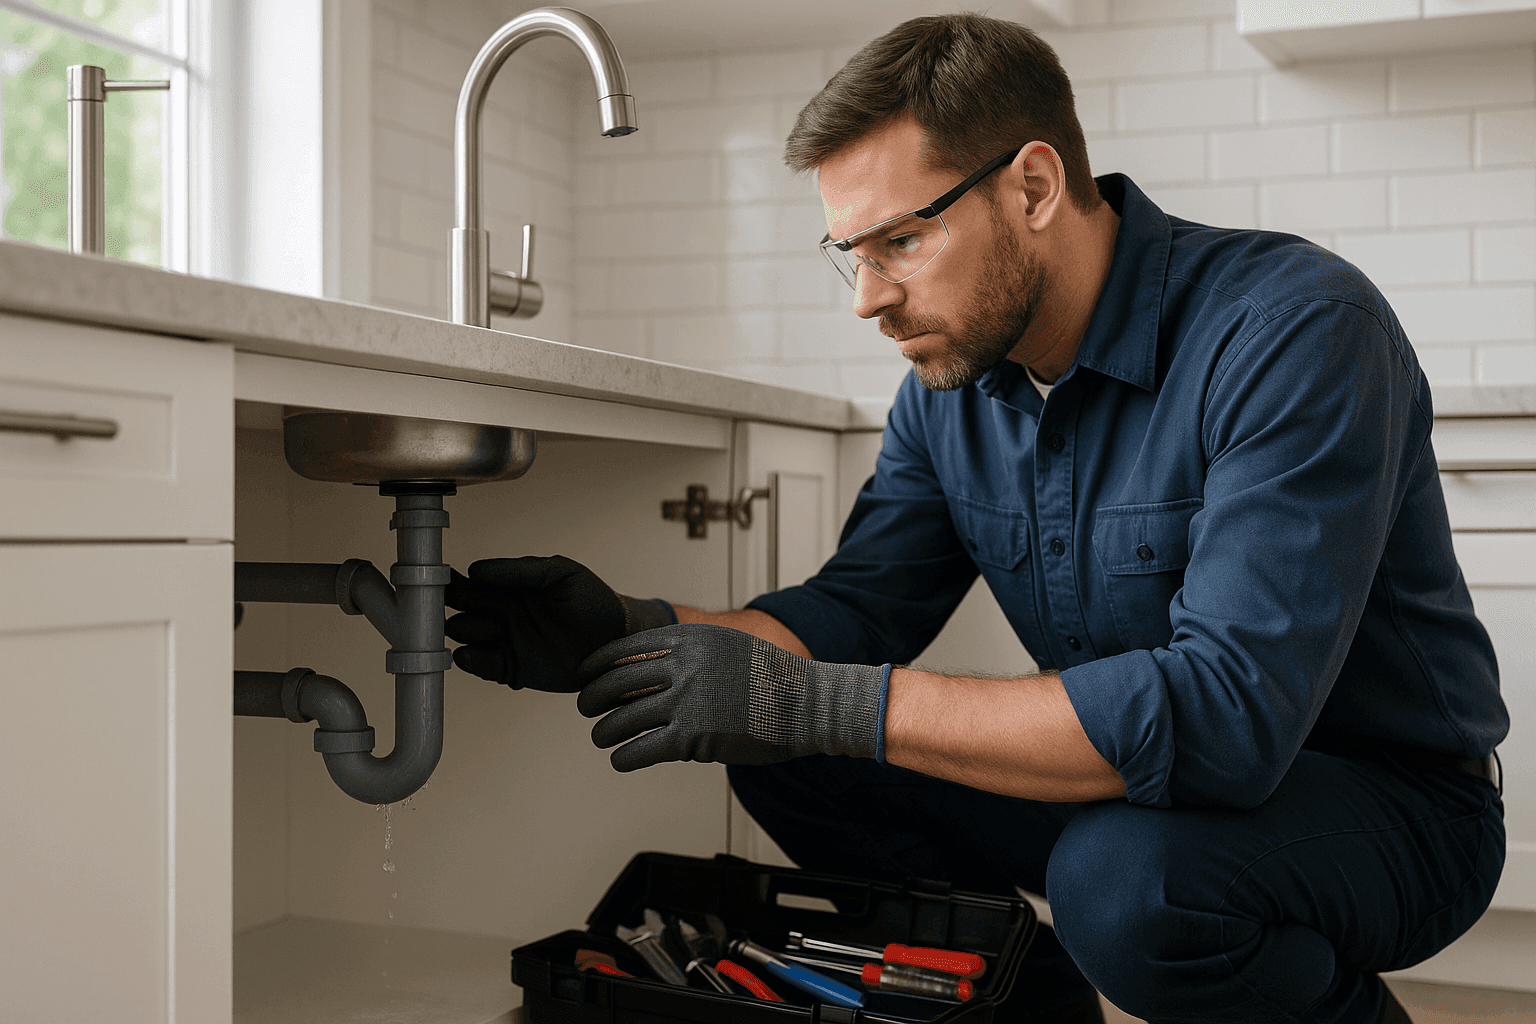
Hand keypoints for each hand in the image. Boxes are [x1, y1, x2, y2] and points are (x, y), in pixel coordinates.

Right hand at [445, 555, 672, 691]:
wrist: (618, 642)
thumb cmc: (594, 601)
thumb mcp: (562, 574)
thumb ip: (522, 570)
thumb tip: (478, 569)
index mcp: (509, 588)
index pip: (470, 582)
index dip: (451, 580)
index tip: (437, 578)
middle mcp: (502, 614)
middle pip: (460, 608)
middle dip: (445, 606)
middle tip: (433, 604)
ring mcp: (505, 642)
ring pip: (465, 636)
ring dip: (460, 631)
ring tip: (459, 627)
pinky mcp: (512, 669)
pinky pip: (482, 666)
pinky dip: (471, 661)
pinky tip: (470, 654)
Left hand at [576, 623, 889, 771]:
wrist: (809, 704)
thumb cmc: (775, 679)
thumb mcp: (730, 646)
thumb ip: (693, 652)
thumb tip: (660, 666)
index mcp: (690, 640)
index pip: (627, 648)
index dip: (599, 663)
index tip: (587, 673)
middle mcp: (683, 667)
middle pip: (617, 682)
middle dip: (593, 697)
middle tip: (585, 706)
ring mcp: (686, 702)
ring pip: (623, 719)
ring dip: (605, 731)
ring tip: (601, 737)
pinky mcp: (692, 738)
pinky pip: (642, 749)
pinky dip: (624, 757)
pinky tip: (621, 760)